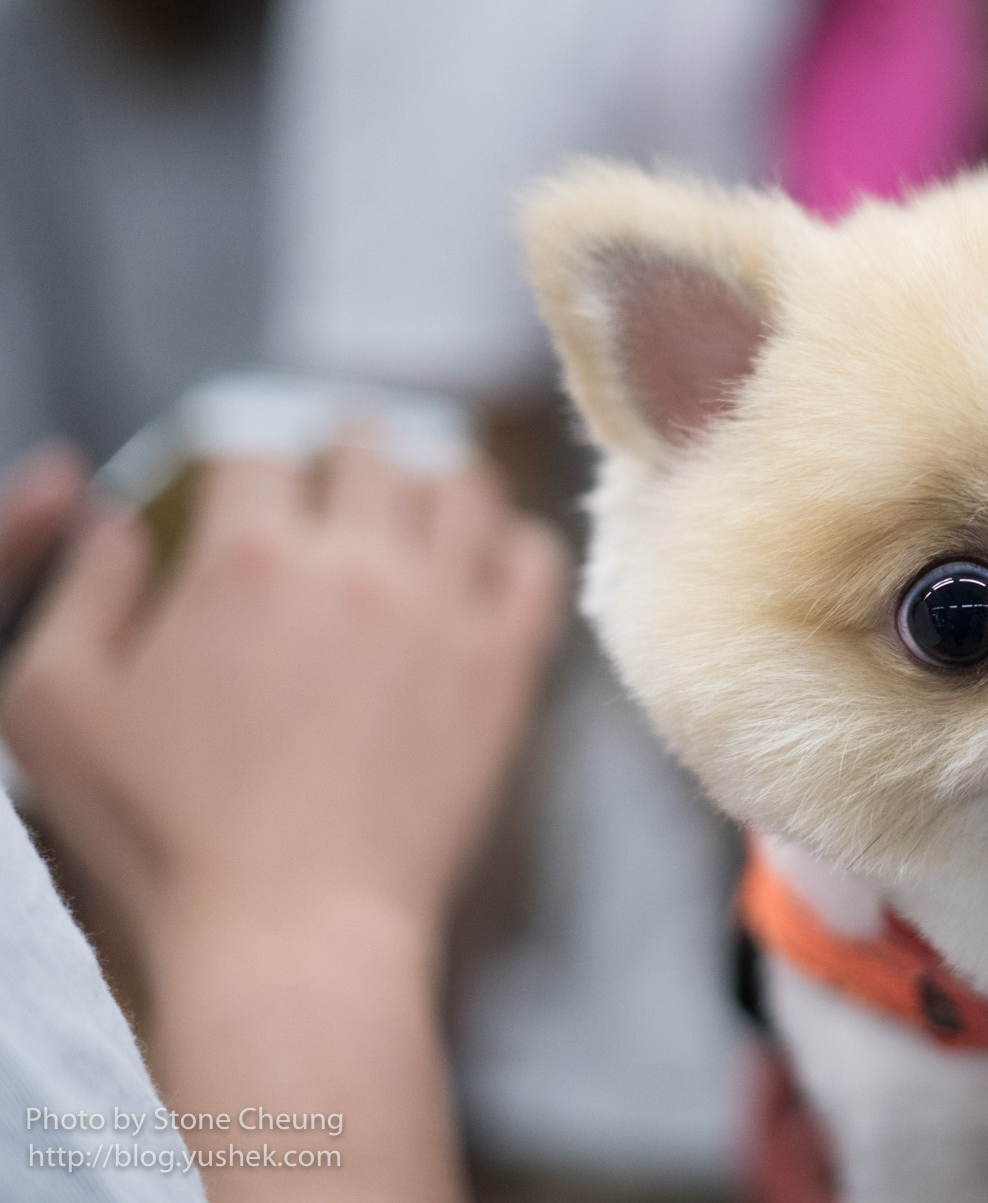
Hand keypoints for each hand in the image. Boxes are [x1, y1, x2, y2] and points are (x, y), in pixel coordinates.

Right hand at [2, 440, 565, 958]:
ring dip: (434, 482)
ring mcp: (445, 609)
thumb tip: (121, 517)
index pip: (255, 448)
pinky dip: (513, 543)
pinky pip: (537, 559)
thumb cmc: (164, 840)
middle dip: (343, 450)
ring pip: (464, 485)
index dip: (244, 460)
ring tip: (415, 508)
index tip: (247, 488)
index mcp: (244, 559)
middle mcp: (356, 563)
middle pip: (370, 447)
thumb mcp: (56, 711)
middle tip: (337, 473)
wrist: (295, 933)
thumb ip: (82, 592)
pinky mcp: (507, 666)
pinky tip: (487, 562)